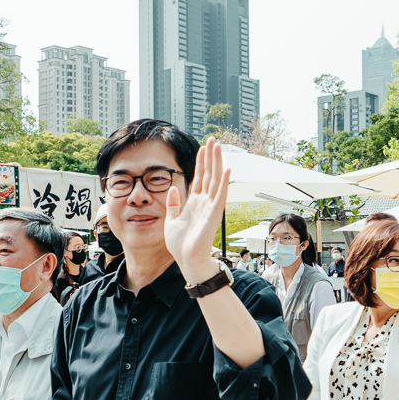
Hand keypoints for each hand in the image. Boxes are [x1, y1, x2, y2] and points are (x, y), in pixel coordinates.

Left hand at [163, 137, 230, 280]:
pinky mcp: (214, 213)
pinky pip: (221, 194)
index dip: (201, 162)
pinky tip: (227, 169)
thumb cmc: (181, 245)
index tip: (203, 148)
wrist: (187, 259)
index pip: (199, 178)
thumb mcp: (171, 220)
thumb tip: (173, 188)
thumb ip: (173, 204)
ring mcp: (211, 207)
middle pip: (209, 174)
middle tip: (213, 140)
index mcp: (194, 203)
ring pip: (216, 179)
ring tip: (218, 147)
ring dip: (217, 163)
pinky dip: (224, 182)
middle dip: (210, 157)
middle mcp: (204, 202)